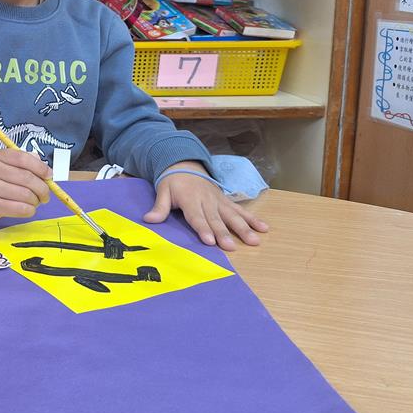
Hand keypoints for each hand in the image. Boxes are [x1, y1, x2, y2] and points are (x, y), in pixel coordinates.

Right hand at [0, 149, 51, 223]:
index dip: (41, 168)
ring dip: (36, 201)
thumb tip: (45, 169)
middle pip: (27, 178)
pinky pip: (19, 209)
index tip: (49, 176)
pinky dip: (29, 210)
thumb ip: (19, 163)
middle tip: (45, 194)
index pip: (23, 159)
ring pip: (25, 195)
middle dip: (42, 188)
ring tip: (35, 202)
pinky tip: (28, 209)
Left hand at [144, 161, 268, 250]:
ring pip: (232, 216)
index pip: (197, 217)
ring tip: (254, 240)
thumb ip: (159, 207)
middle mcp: (207, 200)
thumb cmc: (172, 183)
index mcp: (190, 199)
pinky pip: (240, 210)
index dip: (203, 229)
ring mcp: (219, 200)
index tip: (210, 241)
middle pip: (216, 219)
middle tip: (232, 248)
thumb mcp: (162, 192)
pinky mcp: (226, 201)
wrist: (185, 164)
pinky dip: (253, 218)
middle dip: (224, 233)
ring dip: (244, 228)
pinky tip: (264, 228)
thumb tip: (148, 220)